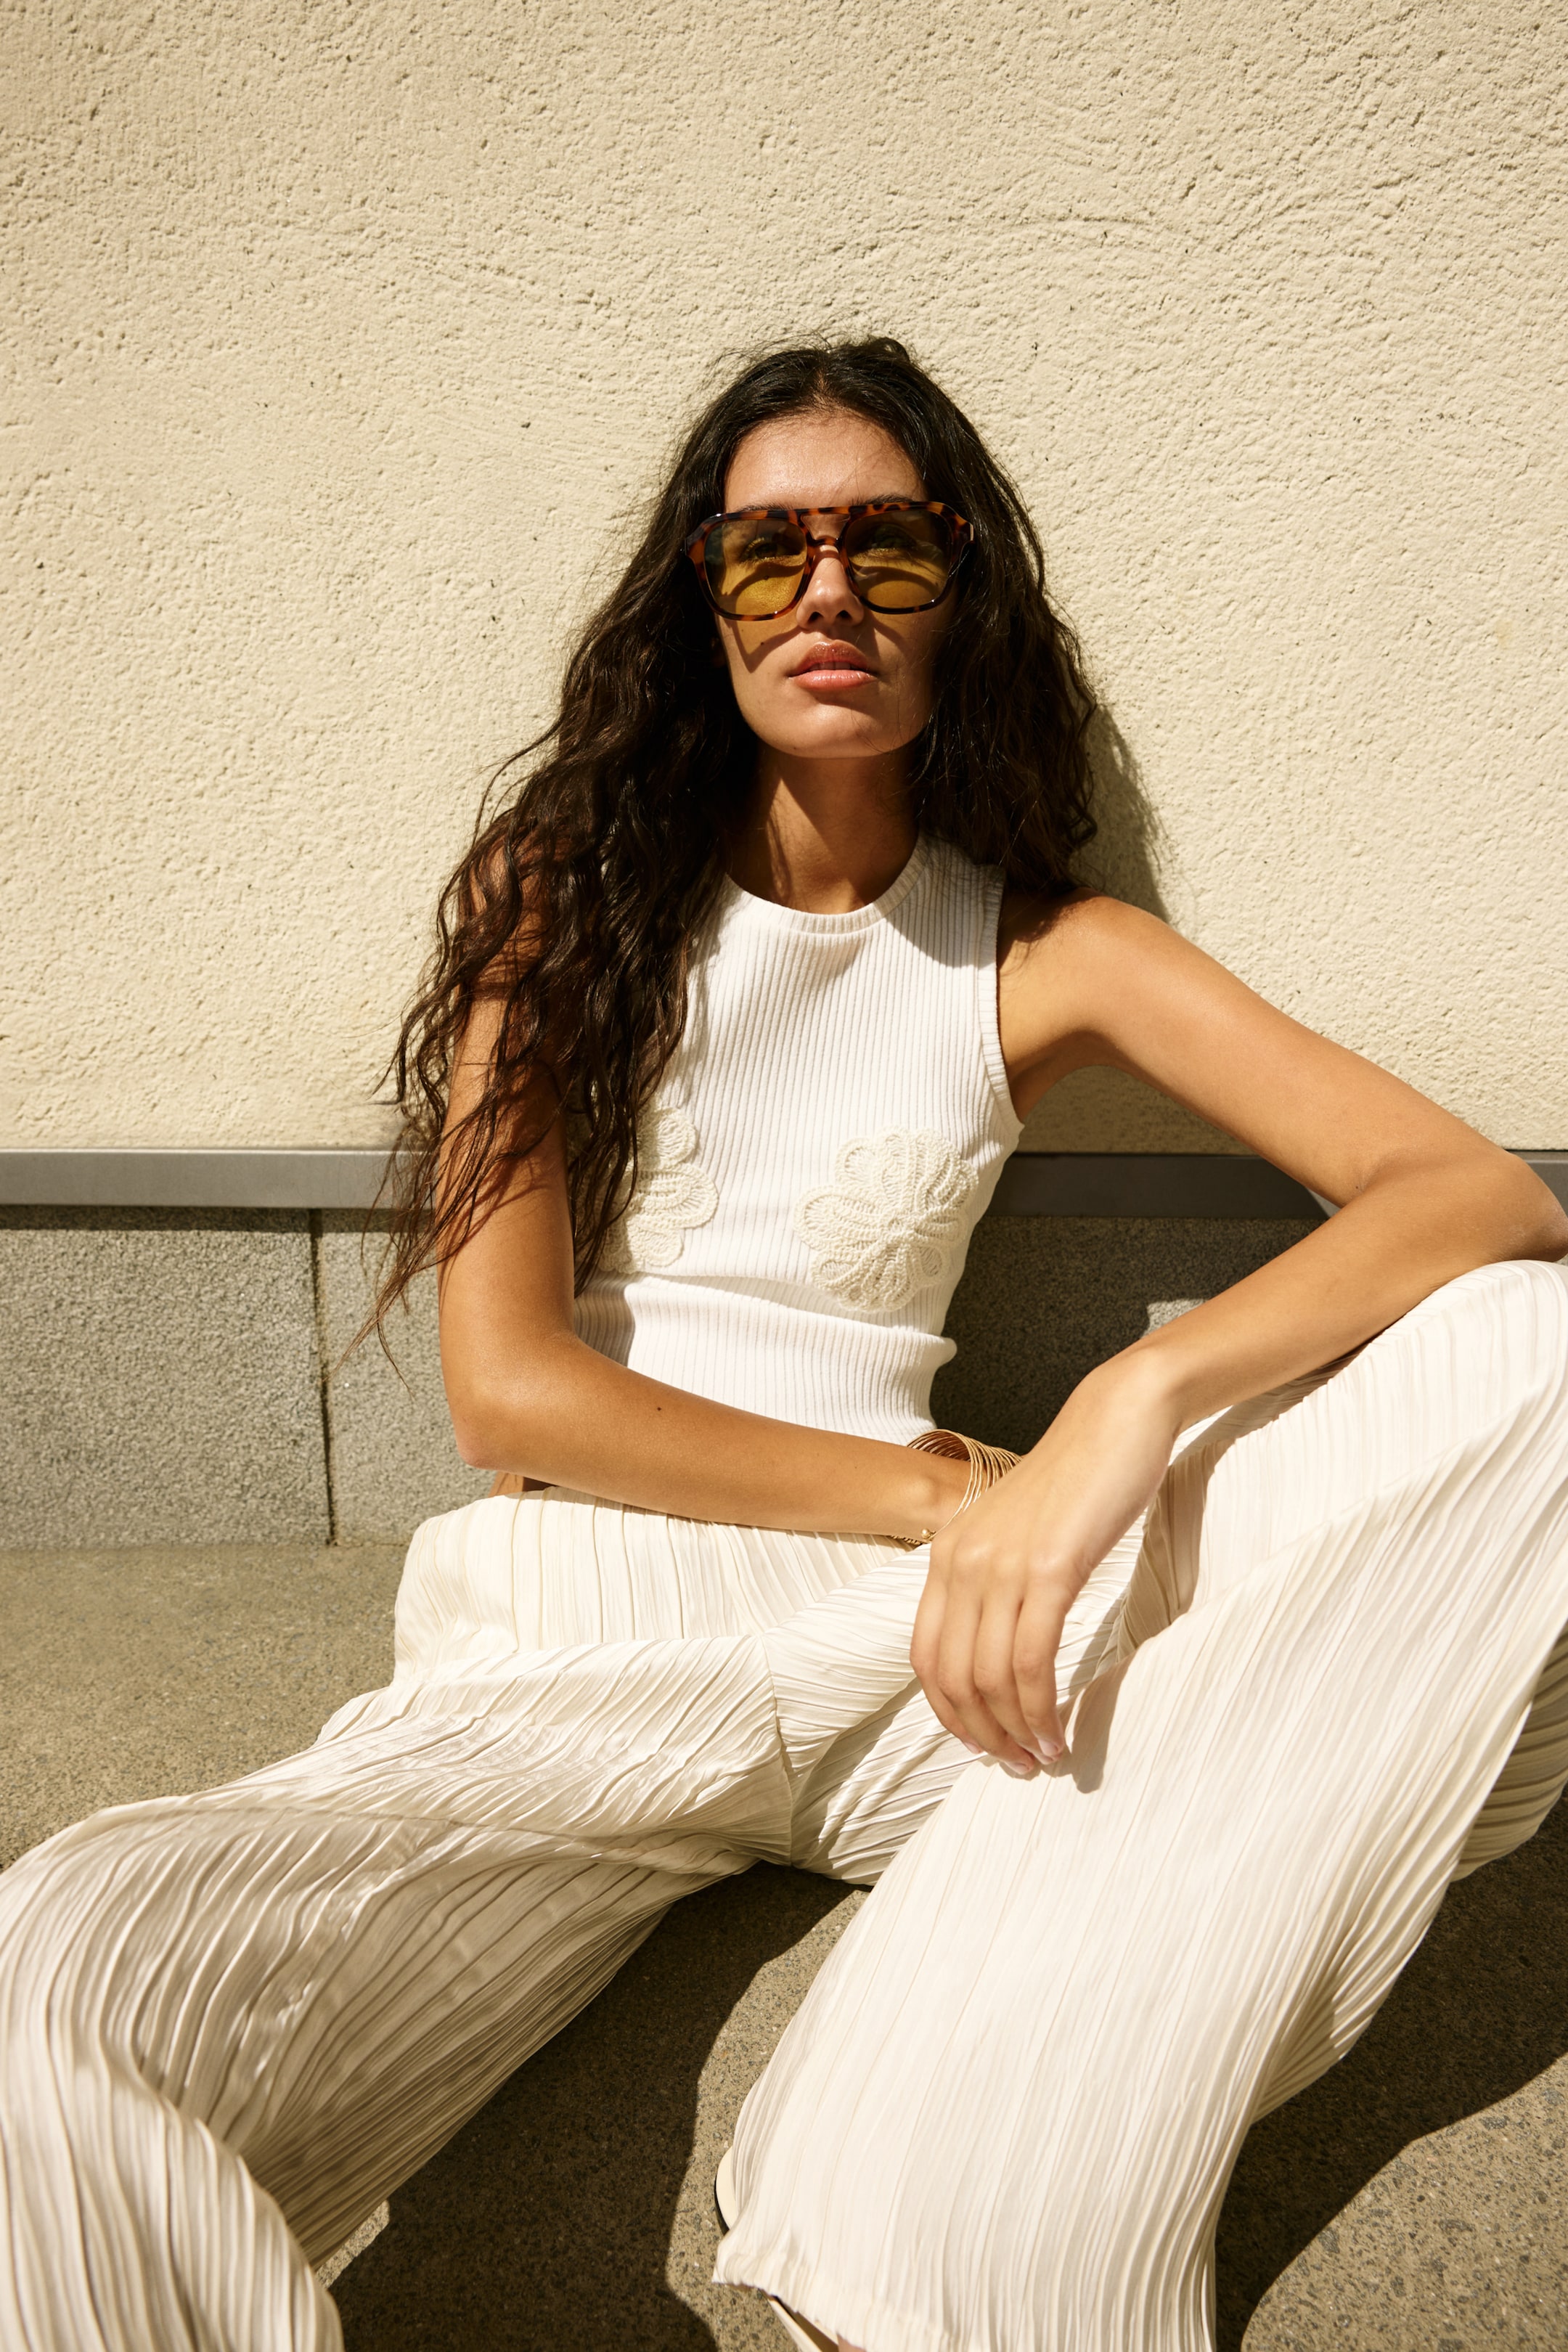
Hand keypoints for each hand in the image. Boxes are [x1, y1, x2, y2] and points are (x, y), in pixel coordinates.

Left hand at [910, 1360, 1183, 1770]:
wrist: (1116, 1420)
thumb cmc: (1076, 1482)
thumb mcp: (1017, 1533)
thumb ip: (998, 1582)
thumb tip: (1000, 1654)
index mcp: (948, 1554)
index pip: (926, 1657)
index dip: (948, 1714)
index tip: (981, 1744)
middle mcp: (963, 1560)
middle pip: (954, 1677)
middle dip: (984, 1734)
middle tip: (1020, 1765)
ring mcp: (1003, 1564)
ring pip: (992, 1676)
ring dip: (1018, 1730)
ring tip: (1046, 1757)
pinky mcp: (1051, 1568)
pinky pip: (1032, 1658)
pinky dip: (1042, 1706)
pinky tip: (1060, 1729)